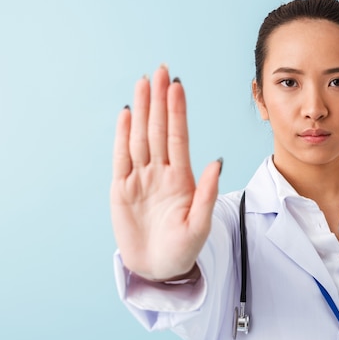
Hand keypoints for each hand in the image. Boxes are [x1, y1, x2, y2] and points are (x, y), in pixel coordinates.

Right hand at [110, 65, 221, 280]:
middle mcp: (161, 172)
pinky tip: (127, 113)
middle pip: (159, 129)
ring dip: (142, 110)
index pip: (179, 137)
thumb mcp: (199, 225)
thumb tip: (217, 160)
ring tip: (144, 83)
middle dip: (159, 100)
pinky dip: (122, 135)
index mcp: (182, 178)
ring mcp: (141, 178)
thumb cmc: (183, 249)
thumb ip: (207, 193)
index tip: (177, 86)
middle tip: (161, 70)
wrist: (158, 269)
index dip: (177, 112)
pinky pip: (121, 157)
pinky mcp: (121, 189)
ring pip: (141, 137)